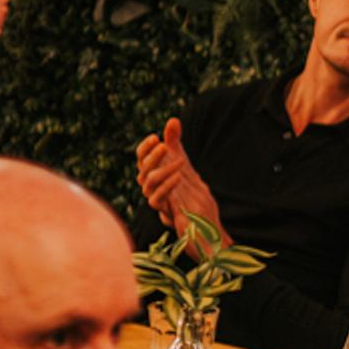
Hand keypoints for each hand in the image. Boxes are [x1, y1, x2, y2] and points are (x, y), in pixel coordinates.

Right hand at [133, 118, 222, 236]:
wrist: (206, 228)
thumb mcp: (185, 167)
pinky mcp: (166, 214)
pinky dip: (167, 187)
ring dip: (162, 170)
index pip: (141, 160)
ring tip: (179, 160)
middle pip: (142, 170)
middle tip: (165, 145)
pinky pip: (156, 200)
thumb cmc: (192, 197)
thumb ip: (176, 146)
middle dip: (151, 157)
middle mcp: (153, 189)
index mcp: (155, 176)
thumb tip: (172, 120)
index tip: (156, 137)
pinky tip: (178, 177)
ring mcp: (158, 201)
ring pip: (147, 184)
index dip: (145, 149)